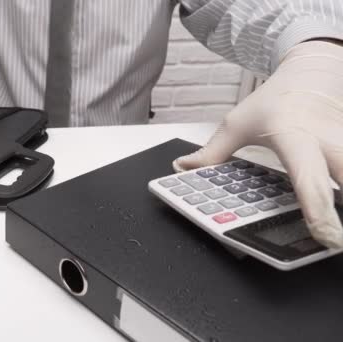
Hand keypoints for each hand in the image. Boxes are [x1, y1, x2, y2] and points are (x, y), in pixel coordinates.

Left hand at [173, 41, 342, 247]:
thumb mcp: (237, 123)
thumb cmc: (276, 99)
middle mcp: (330, 144)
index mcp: (297, 139)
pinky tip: (339, 206)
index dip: (318, 210)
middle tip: (337, 242)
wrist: (312, 72)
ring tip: (338, 232)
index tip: (326, 236)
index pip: (309, 179)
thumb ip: (212, 152)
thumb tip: (184, 168)